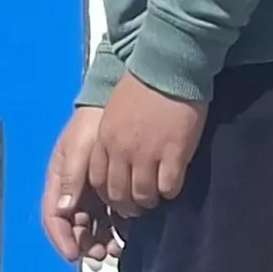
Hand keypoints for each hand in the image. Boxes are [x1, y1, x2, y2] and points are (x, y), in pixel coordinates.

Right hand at [42, 106, 118, 264]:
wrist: (114, 106)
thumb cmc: (90, 126)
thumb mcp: (77, 149)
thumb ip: (71, 179)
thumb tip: (65, 210)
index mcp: (59, 184)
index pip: (54, 218)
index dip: (61, 239)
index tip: (74, 255)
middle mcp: (73, 193)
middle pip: (73, 227)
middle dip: (84, 244)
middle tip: (100, 253)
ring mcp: (91, 194)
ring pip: (92, 226)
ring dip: (100, 241)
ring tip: (115, 248)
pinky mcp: (110, 193)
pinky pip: (110, 218)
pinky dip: (115, 230)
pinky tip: (125, 235)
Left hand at [87, 72, 206, 219]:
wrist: (169, 65)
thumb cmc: (142, 85)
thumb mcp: (114, 113)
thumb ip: (111, 139)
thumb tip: (116, 163)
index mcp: (104, 139)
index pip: (98, 181)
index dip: (109, 195)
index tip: (119, 197)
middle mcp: (121, 151)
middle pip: (118, 194)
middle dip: (128, 206)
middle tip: (139, 206)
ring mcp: (147, 154)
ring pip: (143, 196)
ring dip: (150, 201)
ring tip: (158, 197)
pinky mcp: (174, 154)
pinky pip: (169, 187)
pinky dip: (171, 191)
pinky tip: (174, 185)